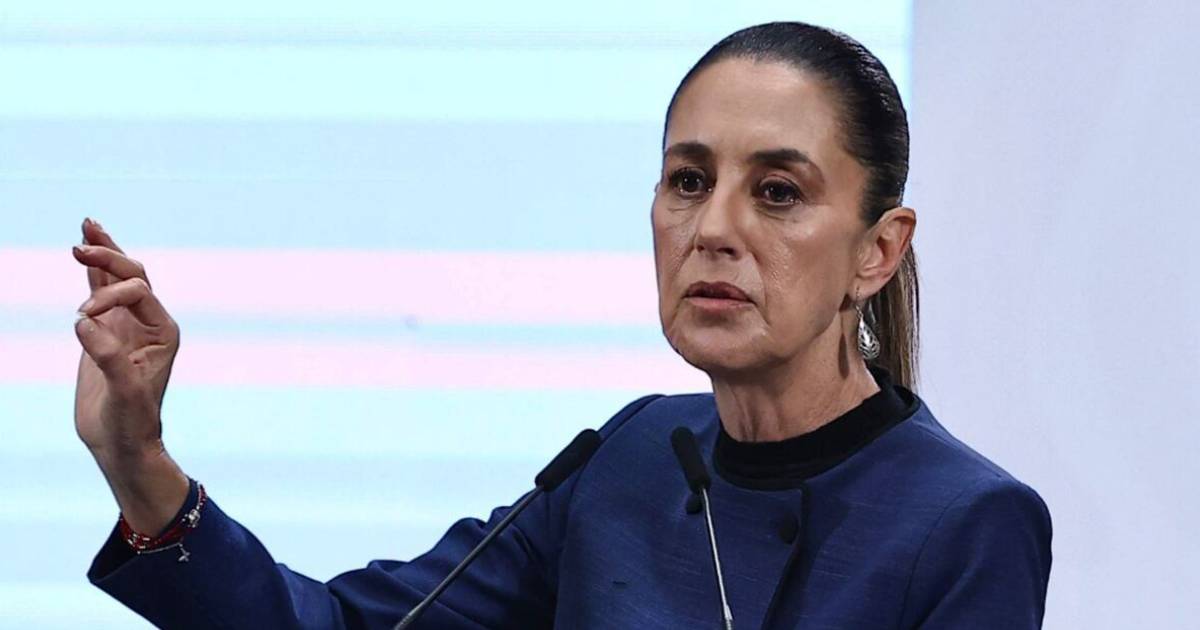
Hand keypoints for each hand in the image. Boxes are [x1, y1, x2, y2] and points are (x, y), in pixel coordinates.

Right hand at [73, 218, 187, 530]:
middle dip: (108, 257)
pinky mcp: (104, 332)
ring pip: (116, 279)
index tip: (82, 319)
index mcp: (164, 331)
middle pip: (132, 275)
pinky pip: (99, 294)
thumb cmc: (132, 422)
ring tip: (87, 225)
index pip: (139, 293)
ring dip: (103, 253)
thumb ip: (109, 356)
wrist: (122, 442)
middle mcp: (148, 323)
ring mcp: (126, 325)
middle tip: (80, 243)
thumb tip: (83, 322)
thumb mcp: (125, 391)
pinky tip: (84, 250)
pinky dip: (91, 272)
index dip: (110, 297)